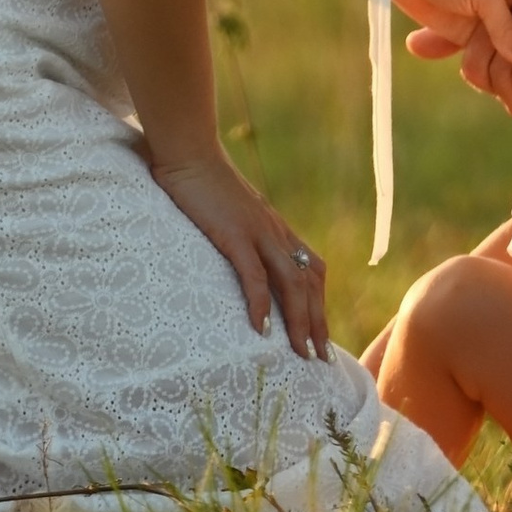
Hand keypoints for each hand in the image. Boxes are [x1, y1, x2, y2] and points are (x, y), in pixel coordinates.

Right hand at [150, 147, 329, 357]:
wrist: (190, 153)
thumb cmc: (206, 184)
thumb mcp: (236, 213)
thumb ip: (247, 235)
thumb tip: (247, 261)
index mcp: (276, 229)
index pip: (312, 269)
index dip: (320, 303)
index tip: (321, 336)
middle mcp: (275, 232)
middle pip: (309, 282)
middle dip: (317, 322)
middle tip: (321, 359)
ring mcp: (258, 232)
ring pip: (291, 282)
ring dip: (298, 321)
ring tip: (300, 354)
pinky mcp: (234, 234)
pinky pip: (254, 274)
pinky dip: (261, 304)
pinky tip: (261, 329)